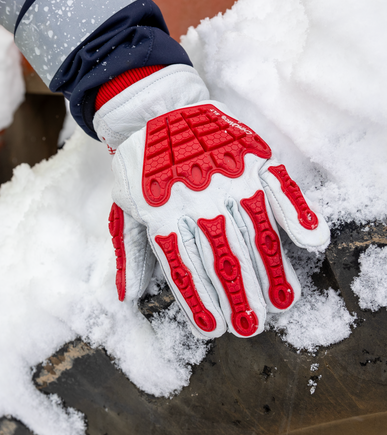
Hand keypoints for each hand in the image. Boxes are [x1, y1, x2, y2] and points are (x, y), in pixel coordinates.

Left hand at [95, 66, 329, 337]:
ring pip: (253, 230)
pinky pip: (279, 188)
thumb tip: (128, 296)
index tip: (213, 328)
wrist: (157, 106)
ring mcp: (229, 176)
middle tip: (251, 325)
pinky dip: (298, 213)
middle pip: (222, 254)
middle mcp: (197, 197)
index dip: (199, 299)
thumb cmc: (140, 164)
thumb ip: (130, 251)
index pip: (183, 265)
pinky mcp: (252, 158)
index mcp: (162, 212)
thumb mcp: (123, 205)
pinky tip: (311, 242)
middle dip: (237, 293)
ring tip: (282, 300)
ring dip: (269, 268)